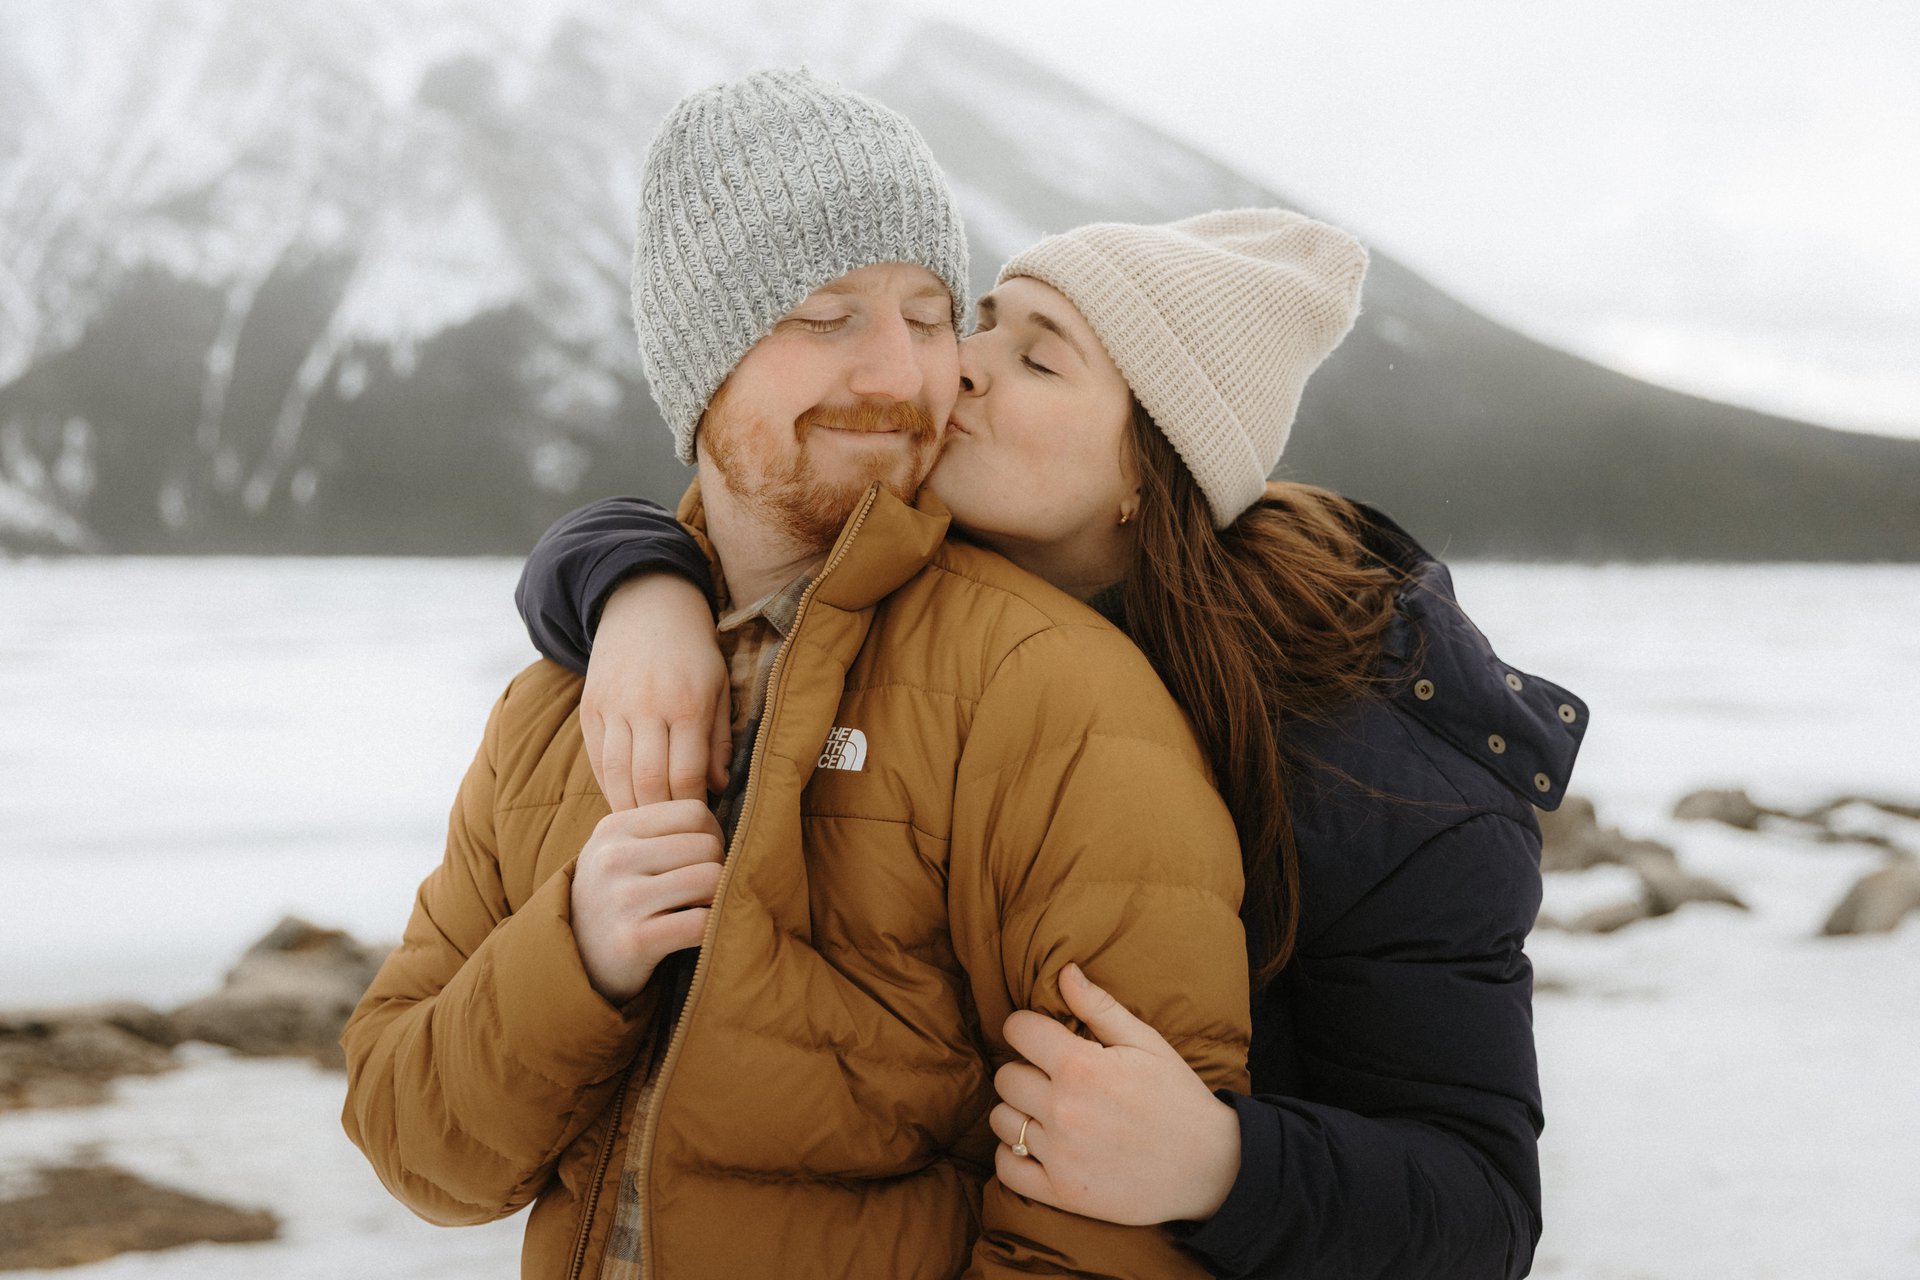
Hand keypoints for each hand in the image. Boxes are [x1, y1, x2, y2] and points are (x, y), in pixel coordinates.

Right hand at [570, 800, 724, 1004]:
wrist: (575, 960)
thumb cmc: (614, 898)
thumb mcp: (620, 850)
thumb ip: (663, 829)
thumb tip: (731, 815)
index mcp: (614, 828)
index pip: (694, 811)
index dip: (712, 834)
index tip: (701, 858)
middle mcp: (614, 858)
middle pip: (707, 845)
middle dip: (718, 868)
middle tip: (703, 890)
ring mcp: (623, 899)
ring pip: (711, 879)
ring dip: (717, 898)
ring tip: (700, 908)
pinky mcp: (635, 940)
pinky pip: (702, 923)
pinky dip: (712, 929)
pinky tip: (697, 934)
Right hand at [583, 573, 730, 809]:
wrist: (646, 607)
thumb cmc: (693, 652)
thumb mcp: (719, 688)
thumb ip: (719, 740)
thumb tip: (718, 788)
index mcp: (686, 704)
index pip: (686, 774)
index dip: (693, 807)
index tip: (703, 823)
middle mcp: (646, 707)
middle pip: (649, 781)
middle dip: (662, 815)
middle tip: (675, 835)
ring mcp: (613, 708)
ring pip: (617, 776)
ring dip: (633, 807)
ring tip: (650, 825)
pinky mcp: (590, 708)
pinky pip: (597, 760)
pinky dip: (610, 786)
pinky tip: (626, 800)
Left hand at [989, 963, 1241, 1225]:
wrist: (1210, 1167)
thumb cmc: (1178, 1097)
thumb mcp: (1146, 1042)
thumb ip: (1099, 1006)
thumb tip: (1063, 972)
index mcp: (1080, 1066)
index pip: (1017, 1030)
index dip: (1026, 1028)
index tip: (1041, 1037)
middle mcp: (1063, 1109)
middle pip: (1005, 1077)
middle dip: (1024, 1070)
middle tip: (1052, 1077)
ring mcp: (1060, 1155)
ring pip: (1001, 1121)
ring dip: (1018, 1113)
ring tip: (1048, 1112)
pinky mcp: (1062, 1193)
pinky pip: (1007, 1169)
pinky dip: (1014, 1157)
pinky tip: (1038, 1147)